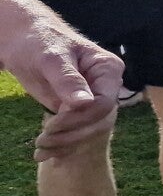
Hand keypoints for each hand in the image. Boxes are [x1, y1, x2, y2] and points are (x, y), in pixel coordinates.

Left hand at [0, 12, 123, 161]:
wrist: (21, 41)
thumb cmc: (39, 41)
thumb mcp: (51, 59)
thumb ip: (69, 80)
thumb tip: (86, 103)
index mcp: (108, 69)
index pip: (105, 103)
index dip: (81, 118)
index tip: (52, 124)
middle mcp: (105, 86)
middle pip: (100, 120)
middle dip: (72, 134)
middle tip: (42, 142)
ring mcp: (92, 99)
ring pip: (89, 130)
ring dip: (66, 144)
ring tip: (40, 151)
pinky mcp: (76, 109)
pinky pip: (76, 131)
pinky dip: (62, 145)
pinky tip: (46, 155)